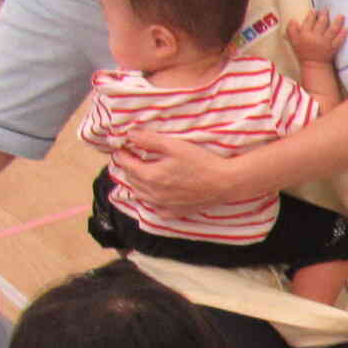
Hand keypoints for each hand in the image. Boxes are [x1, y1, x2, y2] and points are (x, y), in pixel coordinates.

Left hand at [112, 131, 244, 210]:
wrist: (225, 183)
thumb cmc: (202, 163)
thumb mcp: (175, 146)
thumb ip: (149, 140)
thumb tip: (130, 135)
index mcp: (151, 176)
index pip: (126, 164)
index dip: (121, 154)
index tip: (122, 148)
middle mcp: (153, 194)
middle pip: (131, 179)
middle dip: (128, 167)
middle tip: (131, 158)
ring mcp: (163, 206)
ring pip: (140, 195)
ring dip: (136, 183)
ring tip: (140, 173)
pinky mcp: (174, 213)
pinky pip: (154, 208)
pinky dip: (150, 200)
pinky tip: (155, 193)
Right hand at [287, 8, 345, 61]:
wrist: (313, 65)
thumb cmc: (303, 51)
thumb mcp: (293, 41)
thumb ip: (292, 29)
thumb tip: (293, 20)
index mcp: (305, 34)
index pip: (309, 21)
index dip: (312, 14)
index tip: (315, 10)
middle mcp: (316, 37)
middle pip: (322, 23)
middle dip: (324, 14)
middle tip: (326, 9)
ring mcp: (325, 43)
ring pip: (332, 30)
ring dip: (337, 22)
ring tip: (341, 16)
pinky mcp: (333, 48)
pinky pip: (339, 40)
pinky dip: (343, 35)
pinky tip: (346, 28)